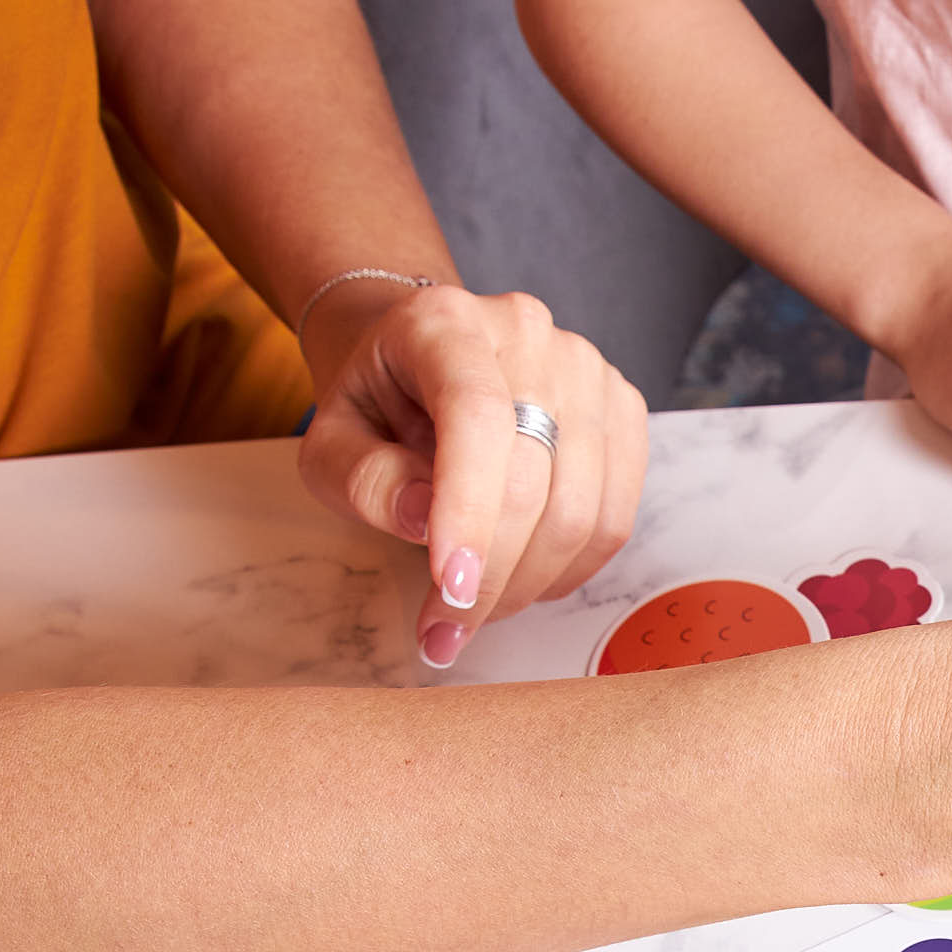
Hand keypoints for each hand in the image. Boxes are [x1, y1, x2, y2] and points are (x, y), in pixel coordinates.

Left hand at [297, 283, 650, 669]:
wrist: (414, 359)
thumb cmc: (374, 403)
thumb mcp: (330, 442)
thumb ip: (364, 479)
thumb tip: (426, 522)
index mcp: (445, 323)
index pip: (477, 416)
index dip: (469, 510)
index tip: (450, 589)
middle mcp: (529, 334)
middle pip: (534, 476)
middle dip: (492, 575)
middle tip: (447, 629)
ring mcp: (586, 369)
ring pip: (583, 507)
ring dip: (529, 583)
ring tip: (478, 609)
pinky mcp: (622, 409)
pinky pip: (614, 515)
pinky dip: (571, 567)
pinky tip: (524, 577)